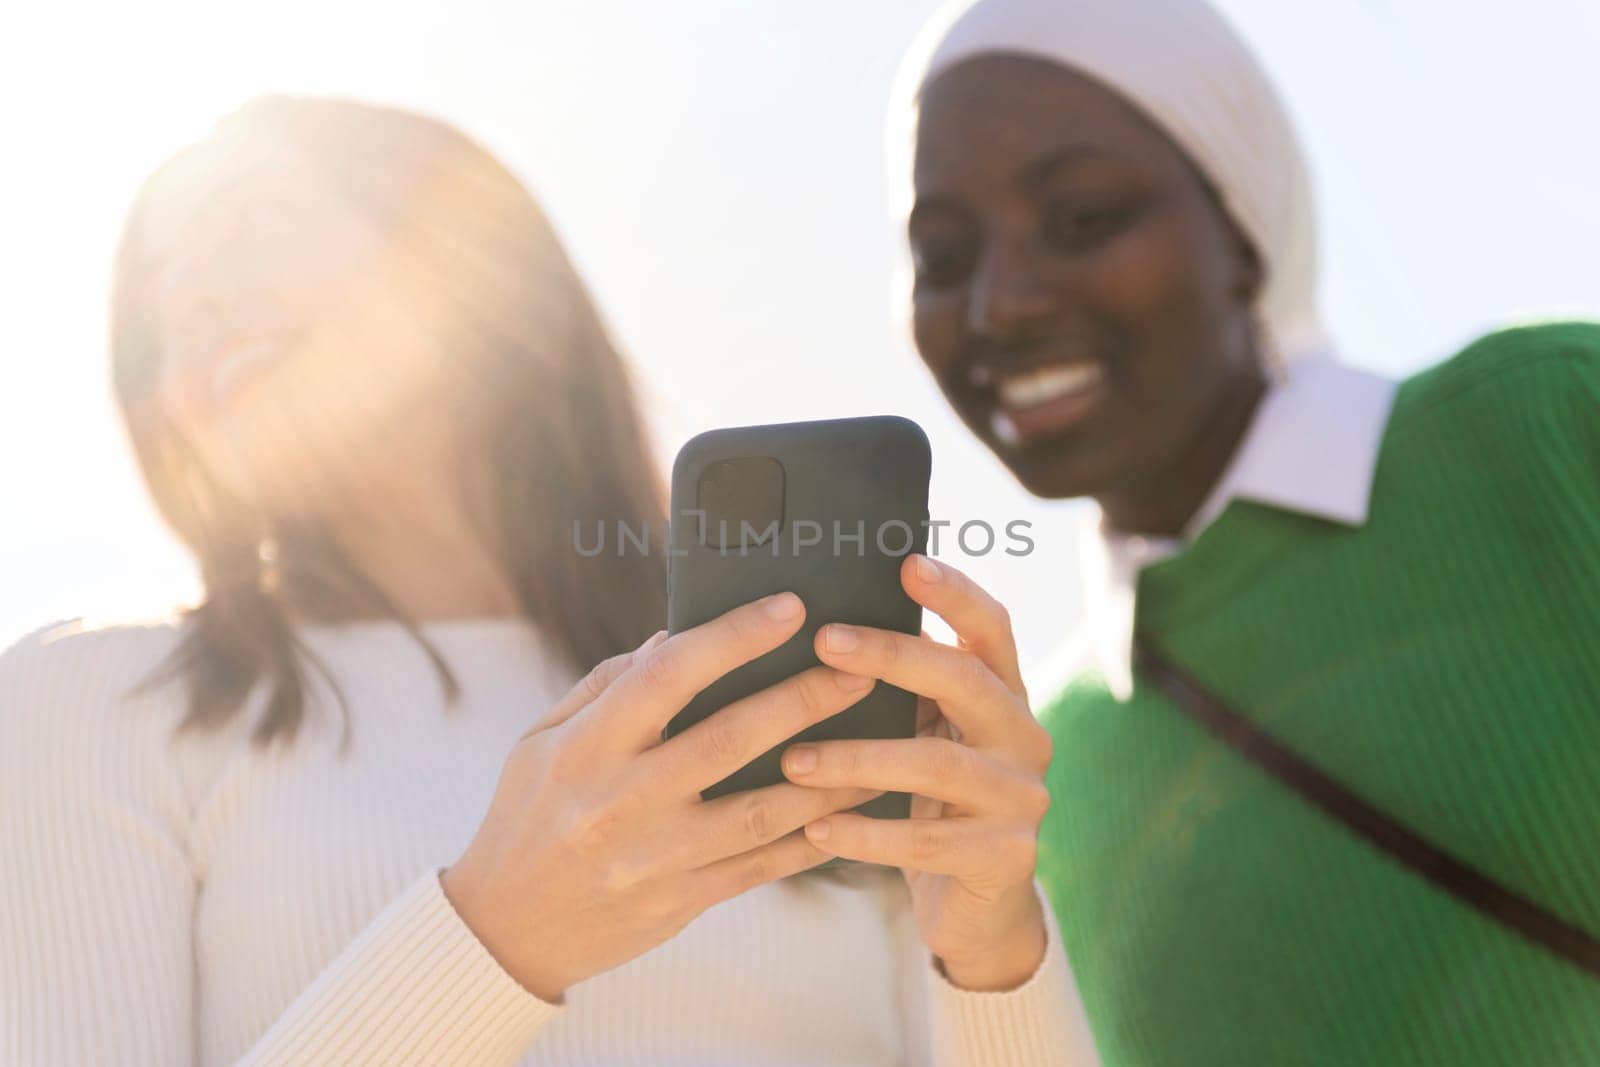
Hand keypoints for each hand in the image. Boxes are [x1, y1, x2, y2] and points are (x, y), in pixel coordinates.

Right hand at [441, 592, 881, 1002]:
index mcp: (586, 748)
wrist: (505, 929)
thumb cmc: (527, 815)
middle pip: (730, 740)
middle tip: (861, 666)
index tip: (791, 608)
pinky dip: (814, 836)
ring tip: (883, 738)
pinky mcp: (683, 901)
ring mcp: (656, 858)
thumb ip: (608, 685)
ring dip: (831, 773)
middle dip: (804, 698)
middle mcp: (621, 801)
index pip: (667, 676)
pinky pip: (763, 865)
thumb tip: (672, 635)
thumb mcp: (542, 740)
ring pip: (763, 810)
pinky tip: (855, 808)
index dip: (734, 637)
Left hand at [779, 554, 1053, 990]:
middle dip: (892, 656)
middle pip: (965, 680)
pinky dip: (867, 835)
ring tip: (791, 760)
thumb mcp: (926, 736)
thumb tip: (820, 625)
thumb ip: (902, 688)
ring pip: (939, 763)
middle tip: (824, 642)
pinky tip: (815, 829)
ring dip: (858, 758)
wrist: (978, 907)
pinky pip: (928, 842)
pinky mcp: (1006, 858)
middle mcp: (1025, 738)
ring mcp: (1021, 799)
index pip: (993, 628)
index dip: (956, 593)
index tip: (906, 564)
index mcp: (1005, 696)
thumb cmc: (932, 802)